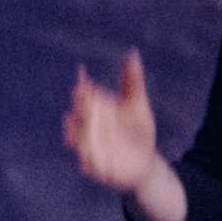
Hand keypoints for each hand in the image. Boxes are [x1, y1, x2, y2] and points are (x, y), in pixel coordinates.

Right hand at [61, 51, 159, 195]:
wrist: (145, 162)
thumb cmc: (138, 130)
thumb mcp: (138, 105)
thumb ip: (132, 81)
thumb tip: (133, 53)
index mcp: (96, 109)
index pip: (84, 96)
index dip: (82, 92)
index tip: (83, 86)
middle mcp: (88, 127)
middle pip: (77, 118)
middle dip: (78, 115)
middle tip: (82, 109)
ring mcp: (89, 147)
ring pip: (77, 141)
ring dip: (77, 140)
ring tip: (77, 138)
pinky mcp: (95, 167)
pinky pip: (88, 166)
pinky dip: (88, 164)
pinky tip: (89, 163)